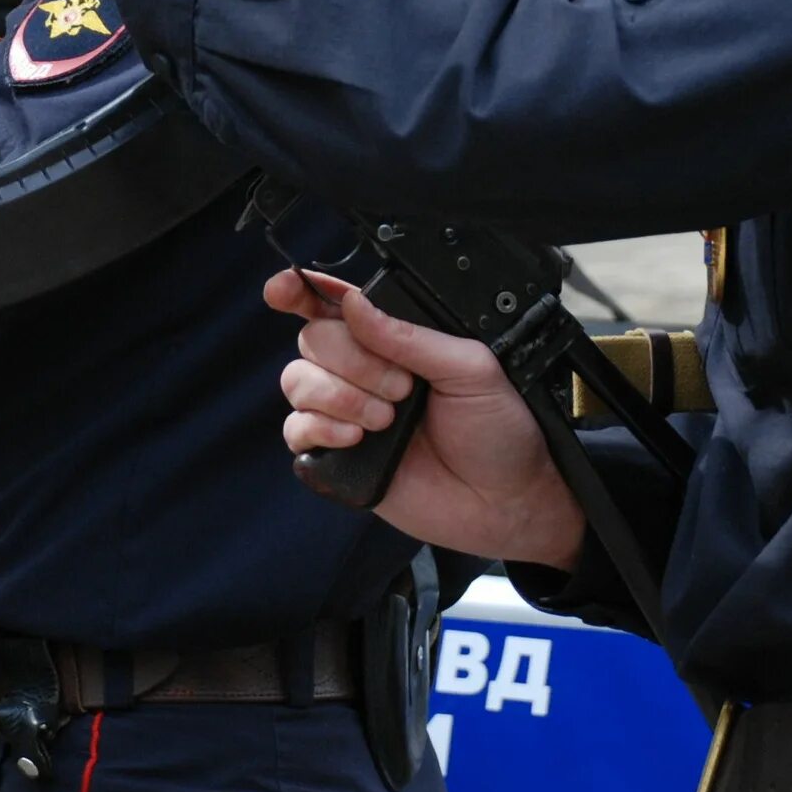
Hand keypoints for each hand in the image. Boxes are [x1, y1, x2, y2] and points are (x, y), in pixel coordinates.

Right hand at [268, 268, 585, 569]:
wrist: (507, 502)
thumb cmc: (501, 431)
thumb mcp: (471, 368)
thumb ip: (411, 336)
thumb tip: (353, 304)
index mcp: (396, 339)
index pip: (335, 303)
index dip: (302, 290)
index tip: (284, 289)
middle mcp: (364, 370)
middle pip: (313, 338)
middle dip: (352, 360)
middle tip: (402, 388)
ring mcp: (347, 411)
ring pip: (298, 380)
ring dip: (339, 396)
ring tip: (386, 419)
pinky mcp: (337, 454)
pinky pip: (297, 430)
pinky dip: (320, 428)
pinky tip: (356, 439)